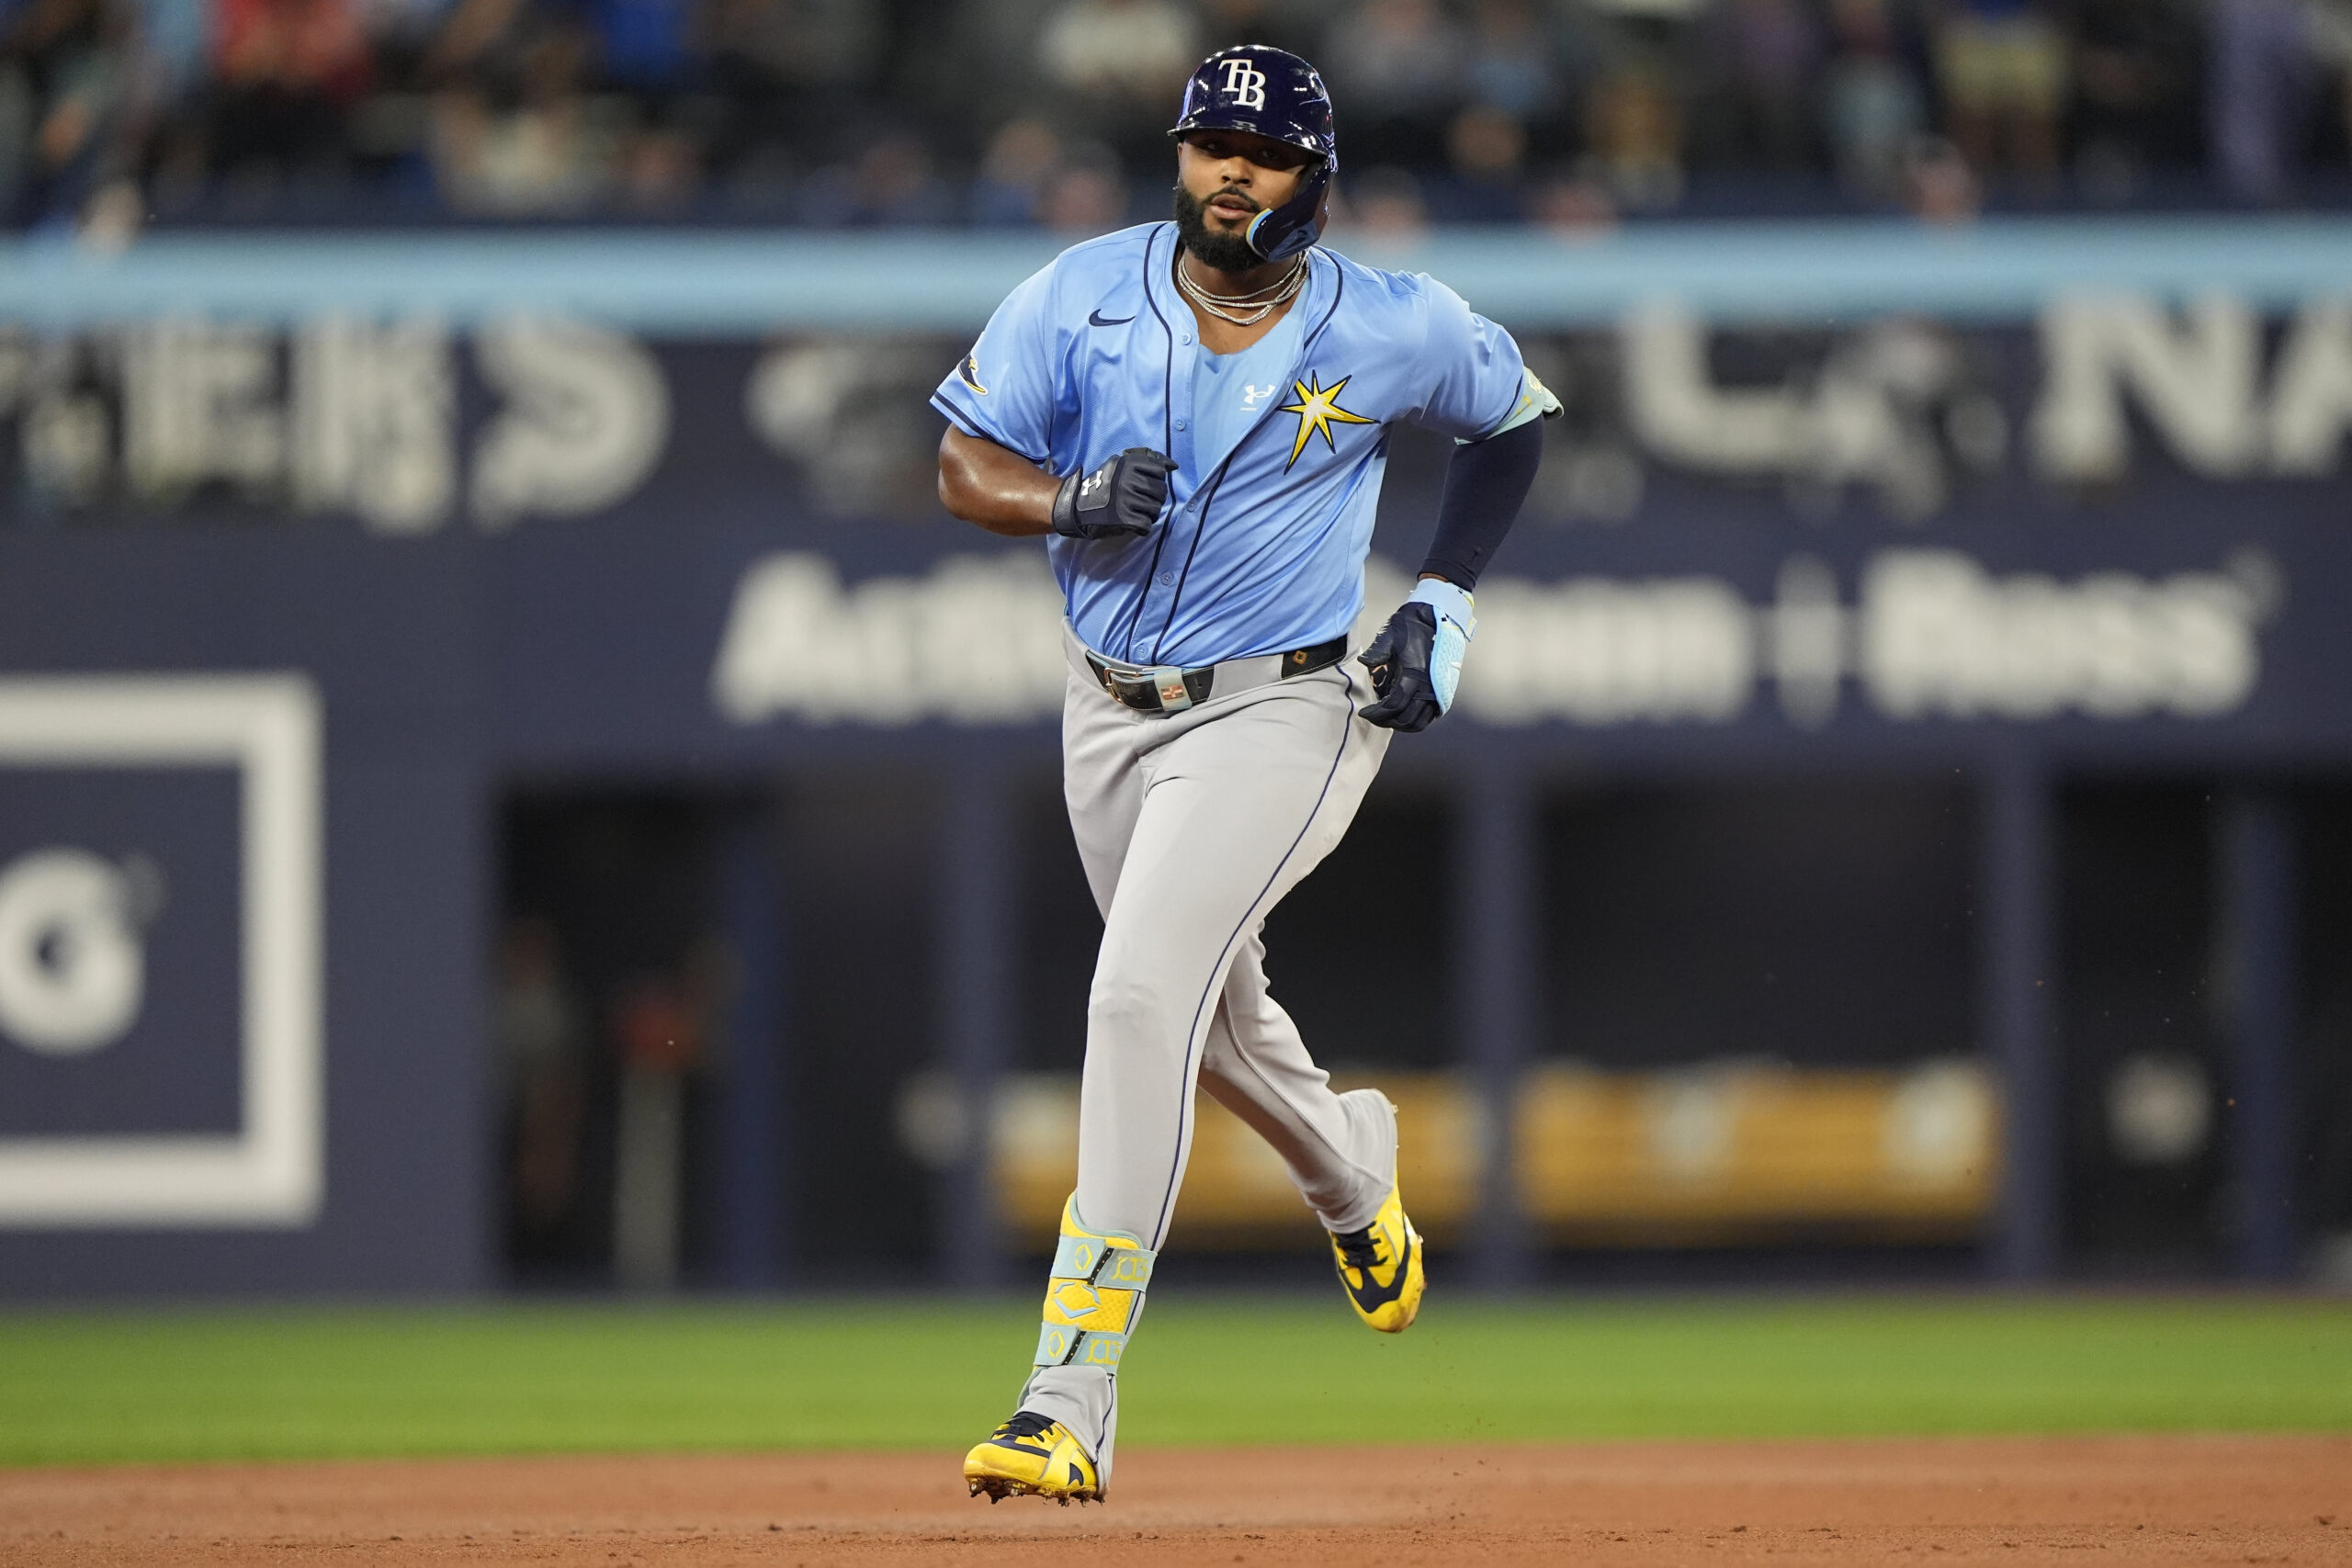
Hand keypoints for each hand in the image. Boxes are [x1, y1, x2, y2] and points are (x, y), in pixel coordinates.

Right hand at [1052, 448, 1175, 539]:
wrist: (1076, 508)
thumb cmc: (1101, 487)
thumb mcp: (1118, 466)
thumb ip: (1144, 463)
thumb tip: (1173, 465)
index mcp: (1128, 464)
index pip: (1159, 471)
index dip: (1156, 480)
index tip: (1147, 485)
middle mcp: (1128, 480)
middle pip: (1160, 491)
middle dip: (1154, 499)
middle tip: (1140, 502)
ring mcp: (1126, 499)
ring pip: (1155, 509)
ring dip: (1148, 513)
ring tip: (1135, 512)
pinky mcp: (1124, 518)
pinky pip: (1146, 524)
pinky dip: (1141, 526)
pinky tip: (1132, 522)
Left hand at [1358, 580, 1474, 732]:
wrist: (1433, 621)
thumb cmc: (1408, 629)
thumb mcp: (1389, 636)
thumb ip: (1377, 652)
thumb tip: (1364, 663)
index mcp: (1415, 674)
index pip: (1395, 704)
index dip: (1377, 713)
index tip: (1364, 712)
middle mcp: (1429, 687)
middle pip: (1406, 718)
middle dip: (1386, 721)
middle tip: (1372, 718)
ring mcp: (1437, 692)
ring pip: (1419, 722)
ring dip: (1400, 725)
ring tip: (1386, 720)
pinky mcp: (1442, 693)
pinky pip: (1429, 717)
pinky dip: (1415, 722)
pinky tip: (1402, 716)